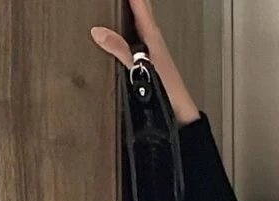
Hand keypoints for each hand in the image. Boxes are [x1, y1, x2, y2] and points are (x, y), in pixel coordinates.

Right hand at [90, 0, 199, 126]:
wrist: (180, 112)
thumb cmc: (166, 90)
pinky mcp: (154, 61)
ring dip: (136, 10)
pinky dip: (135, 27)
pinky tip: (130, 32)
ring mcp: (155, 50)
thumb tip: (99, 32)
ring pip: (143, 22)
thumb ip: (118, 48)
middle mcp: (155, 40)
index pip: (140, 4)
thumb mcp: (138, 66)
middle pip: (143, 10)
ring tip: (126, 3)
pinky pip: (142, 36)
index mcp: (152, 36)